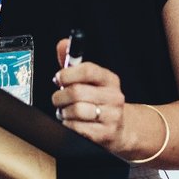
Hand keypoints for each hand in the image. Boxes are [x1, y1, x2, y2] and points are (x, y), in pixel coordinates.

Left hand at [50, 36, 126, 151]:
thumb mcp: (89, 81)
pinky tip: (72, 122)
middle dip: (60, 96)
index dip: (67, 74)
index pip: (88, 70)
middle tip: (58, 99)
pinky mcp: (105, 134)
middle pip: (77, 92)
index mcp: (109, 79)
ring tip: (65, 111)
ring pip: (76, 110)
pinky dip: (68, 124)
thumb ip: (72, 63)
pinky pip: (76, 127)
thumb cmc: (98, 101)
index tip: (58, 78)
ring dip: (63, 112)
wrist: (120, 129)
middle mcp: (114, 97)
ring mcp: (112, 116)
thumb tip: (62, 44)